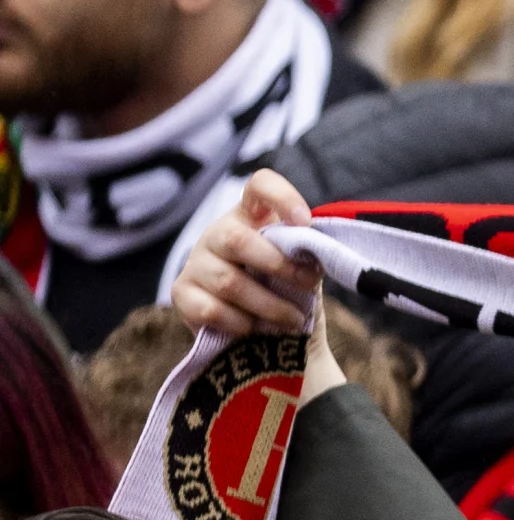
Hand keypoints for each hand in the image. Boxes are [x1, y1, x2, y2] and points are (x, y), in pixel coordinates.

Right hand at [172, 171, 324, 340]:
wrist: (260, 333)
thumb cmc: (284, 289)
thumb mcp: (301, 267)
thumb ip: (308, 255)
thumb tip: (324, 254)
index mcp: (252, 218)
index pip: (260, 186)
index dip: (282, 197)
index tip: (305, 222)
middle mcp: (218, 233)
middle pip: (237, 239)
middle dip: (279, 266)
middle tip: (308, 285)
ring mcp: (196, 262)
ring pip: (228, 282)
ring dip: (269, 305)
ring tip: (294, 319)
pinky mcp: (182, 293)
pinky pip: (211, 310)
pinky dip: (242, 324)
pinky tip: (258, 329)